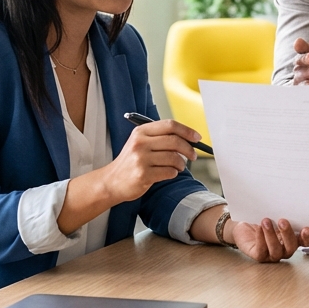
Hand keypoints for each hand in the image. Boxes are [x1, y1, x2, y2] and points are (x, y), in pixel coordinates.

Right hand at [58, 119, 198, 234]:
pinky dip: (173, 173)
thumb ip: (160, 138)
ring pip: (174, 158)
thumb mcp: (140, 143)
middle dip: (189, 149)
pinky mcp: (143, 175)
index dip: (187, 131)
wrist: (111, 182)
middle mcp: (140, 143)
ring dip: (181, 164)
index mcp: (141, 132)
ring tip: (178, 167)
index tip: (197, 138)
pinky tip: (168, 174)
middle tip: (193, 155)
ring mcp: (141, 159)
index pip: (170, 125)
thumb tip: (189, 137)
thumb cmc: (131, 162)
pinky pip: (169, 172)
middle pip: (175, 141)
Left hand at [231, 217, 308, 262]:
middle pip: (291, 247)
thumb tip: (289, 201)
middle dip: (288, 234)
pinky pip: (261, 250)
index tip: (306, 228)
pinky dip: (261, 239)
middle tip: (283, 221)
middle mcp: (285, 249)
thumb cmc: (263, 220)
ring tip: (266, 221)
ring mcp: (272, 254)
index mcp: (293, 239)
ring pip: (276, 250)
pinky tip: (259, 228)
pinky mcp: (259, 256)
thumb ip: (284, 212)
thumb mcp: (275, 215)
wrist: (245, 228)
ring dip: (272, 236)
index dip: (307, 237)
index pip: (305, 242)